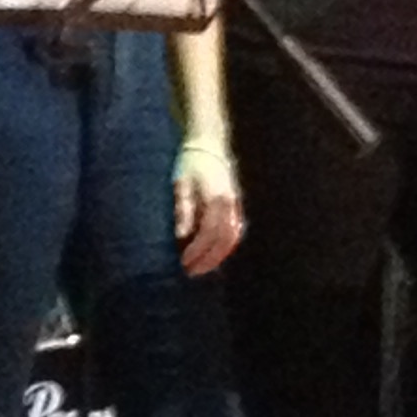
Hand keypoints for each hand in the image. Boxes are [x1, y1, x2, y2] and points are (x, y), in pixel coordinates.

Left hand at [172, 137, 242, 275]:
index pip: (208, 235)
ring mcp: (234, 204)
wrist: (208, 144)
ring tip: (203, 267)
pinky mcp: (235, 204)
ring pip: (231, 238)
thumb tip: (181, 236)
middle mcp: (229, 204)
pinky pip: (235, 230)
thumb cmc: (190, 163)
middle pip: (222, 241)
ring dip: (218, 255)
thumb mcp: (181, 185)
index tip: (184, 263)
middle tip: (192, 272)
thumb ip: (183, 211)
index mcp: (215, 200)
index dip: (197, 252)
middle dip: (208, 259)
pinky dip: (227, 245)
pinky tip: (216, 253)